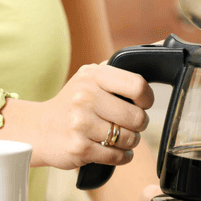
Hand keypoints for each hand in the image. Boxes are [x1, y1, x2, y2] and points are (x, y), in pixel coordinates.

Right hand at [37, 63, 153, 169]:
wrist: (39, 128)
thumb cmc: (72, 103)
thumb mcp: (89, 78)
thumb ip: (118, 69)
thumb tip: (161, 44)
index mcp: (92, 75)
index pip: (137, 85)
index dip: (147, 99)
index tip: (142, 103)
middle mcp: (85, 96)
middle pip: (137, 117)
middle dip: (138, 124)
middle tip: (127, 123)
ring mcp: (81, 123)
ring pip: (129, 139)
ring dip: (129, 142)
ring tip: (116, 136)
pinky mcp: (79, 148)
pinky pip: (117, 156)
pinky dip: (121, 156)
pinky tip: (112, 150)